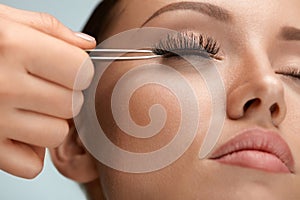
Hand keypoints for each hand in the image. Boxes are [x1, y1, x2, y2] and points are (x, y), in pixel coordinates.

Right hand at [0, 4, 95, 177]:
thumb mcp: (1, 19)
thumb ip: (49, 29)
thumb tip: (86, 44)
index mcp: (13, 47)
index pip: (81, 71)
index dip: (79, 69)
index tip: (68, 68)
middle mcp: (3, 86)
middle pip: (72, 104)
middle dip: (65, 95)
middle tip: (43, 86)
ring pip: (57, 135)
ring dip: (50, 123)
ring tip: (28, 107)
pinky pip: (32, 165)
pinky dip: (30, 152)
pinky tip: (17, 131)